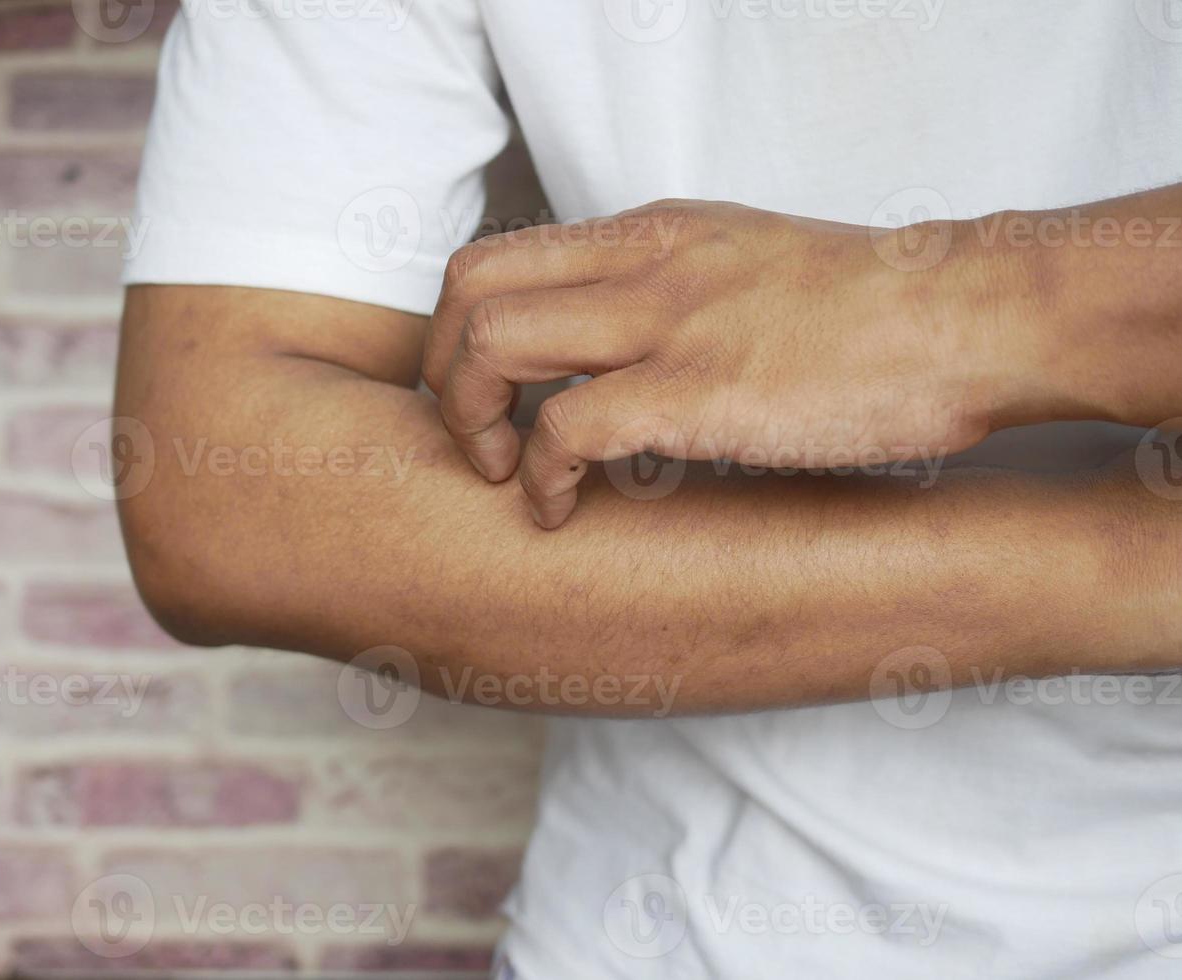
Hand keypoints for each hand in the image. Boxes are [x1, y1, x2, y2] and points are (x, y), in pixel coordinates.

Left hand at [423, 199, 1015, 527]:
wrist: (968, 317)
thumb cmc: (878, 307)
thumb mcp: (752, 264)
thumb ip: (679, 291)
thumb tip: (633, 342)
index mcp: (655, 234)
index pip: (502, 255)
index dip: (462, 328)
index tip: (484, 390)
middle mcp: (642, 263)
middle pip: (468, 288)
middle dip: (443, 371)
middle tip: (471, 433)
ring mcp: (663, 324)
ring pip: (490, 346)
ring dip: (473, 421)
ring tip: (503, 472)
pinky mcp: (691, 393)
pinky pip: (561, 431)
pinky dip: (537, 478)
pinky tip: (561, 511)